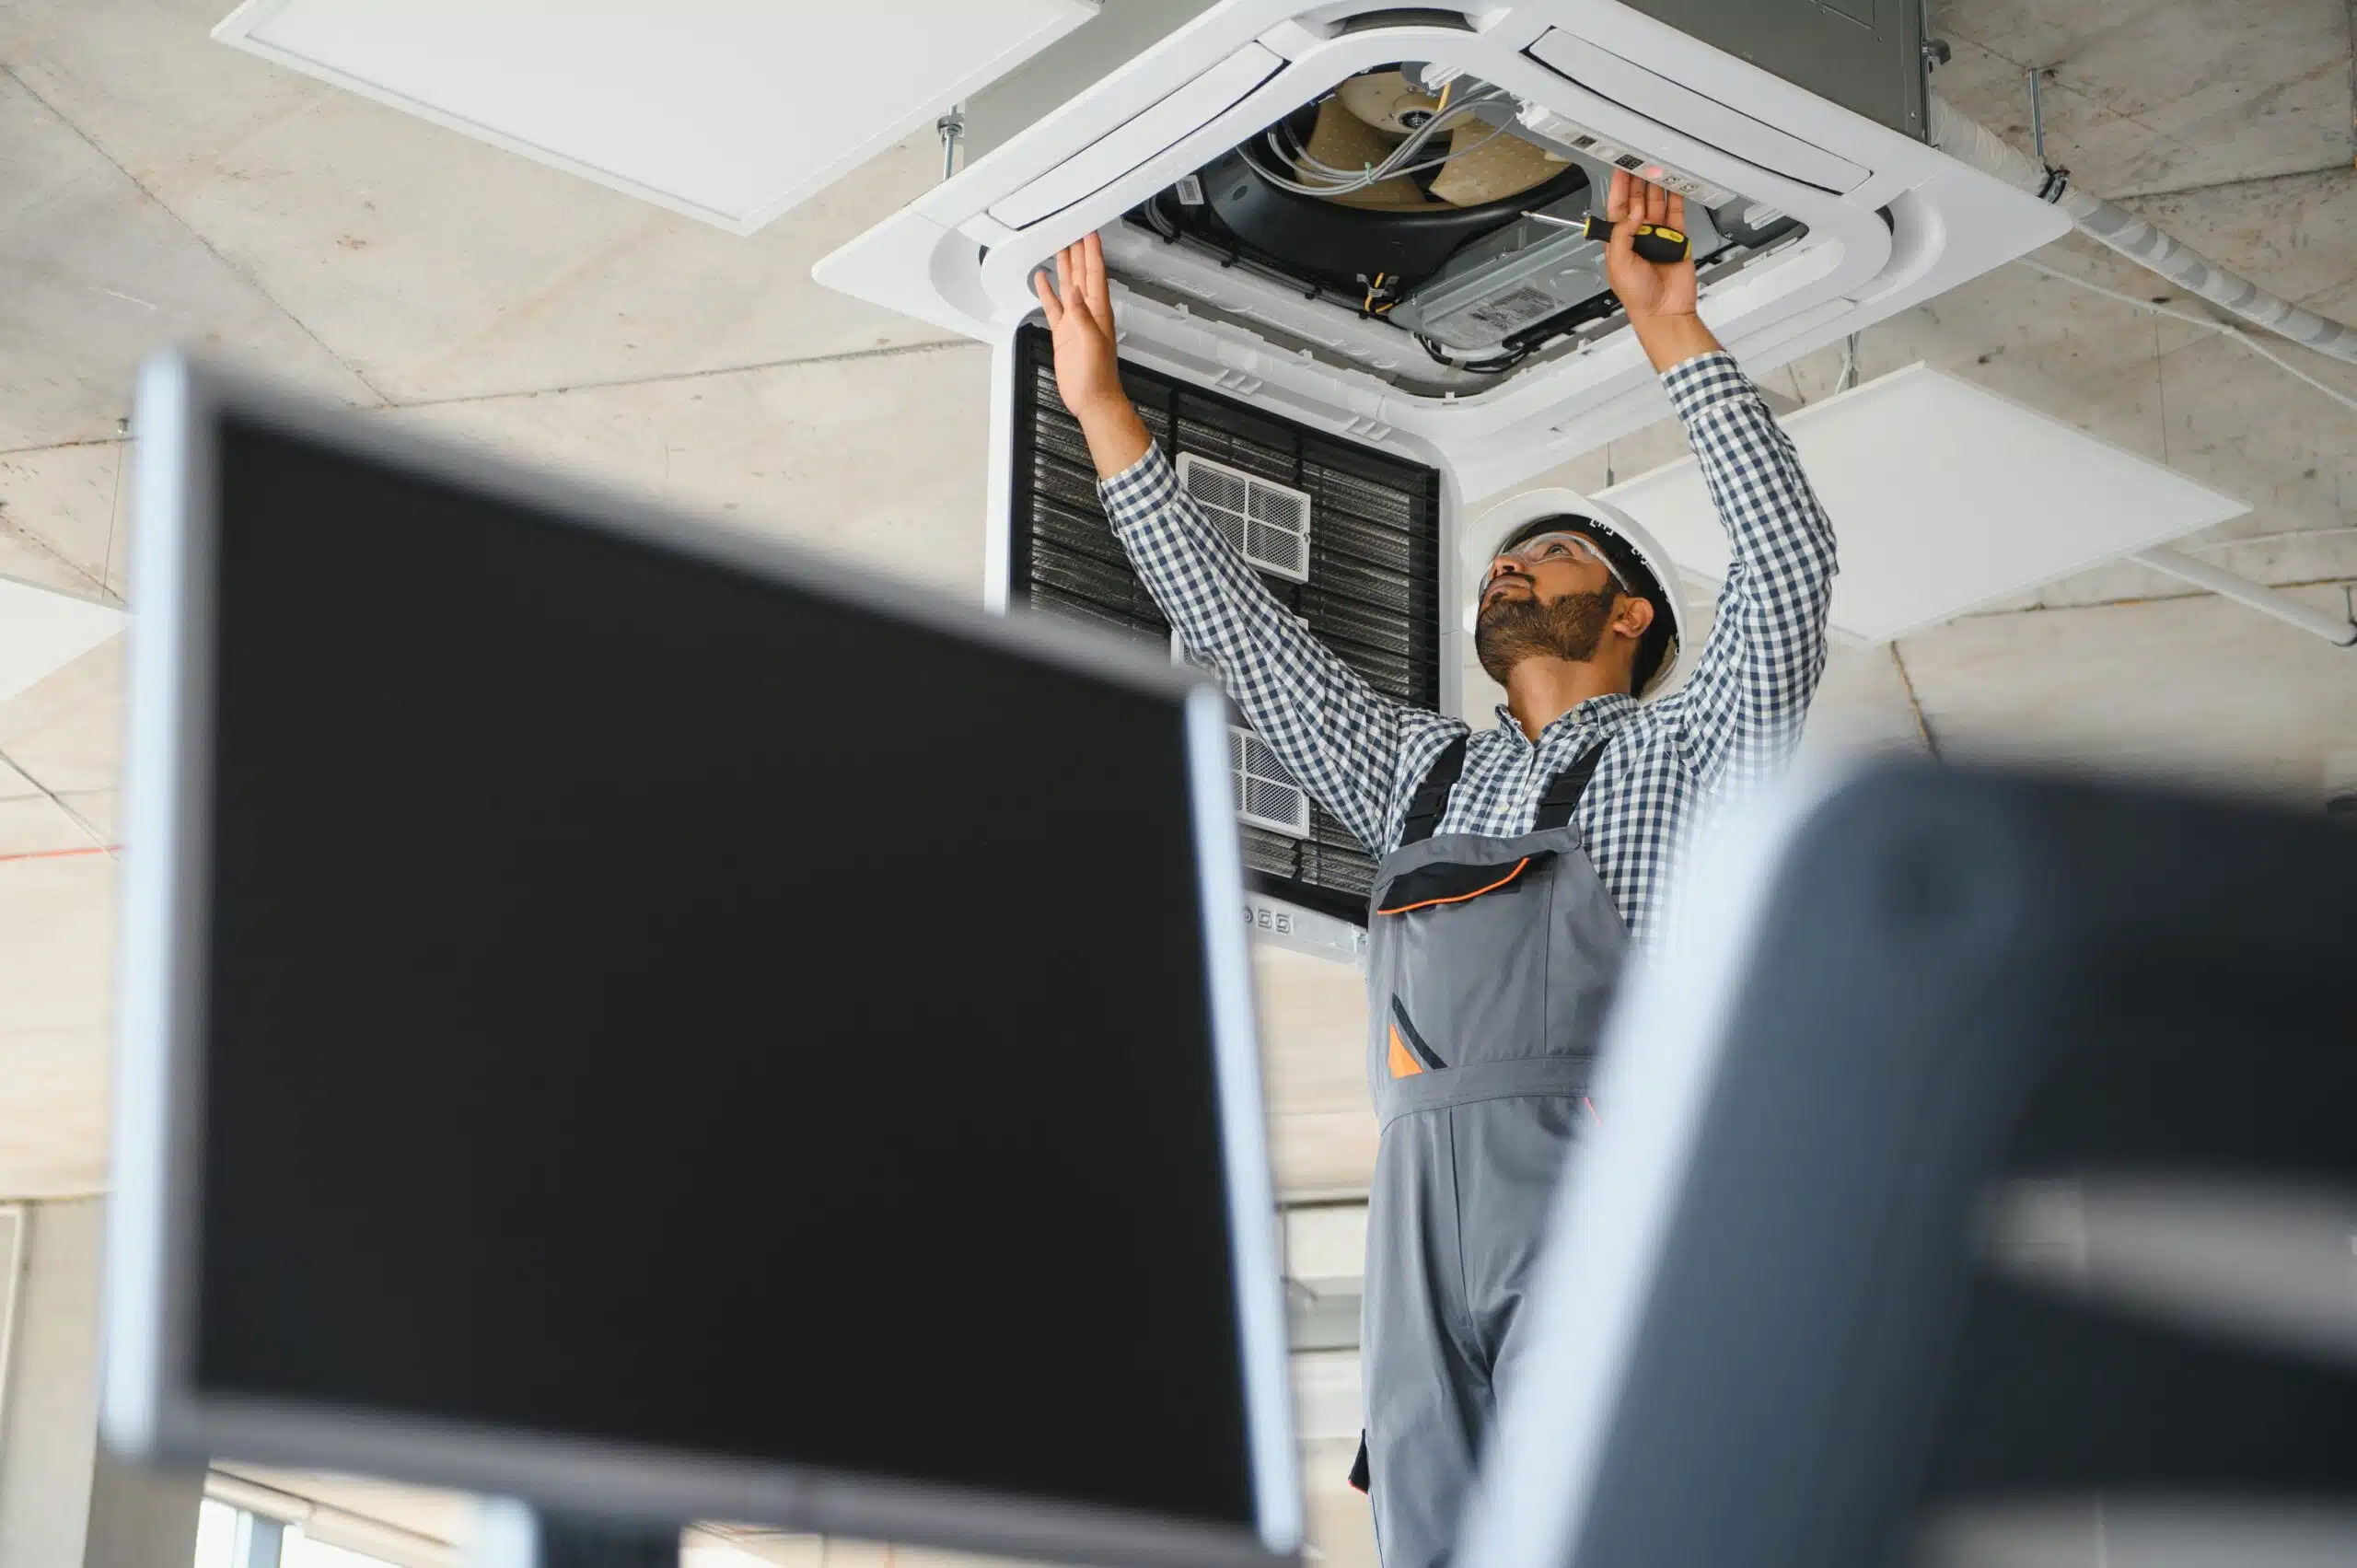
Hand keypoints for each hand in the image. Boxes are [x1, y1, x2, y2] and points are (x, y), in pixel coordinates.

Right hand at [1032, 234, 1150, 475]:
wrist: (1091, 399)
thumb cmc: (1097, 376)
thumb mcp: (1091, 342)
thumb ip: (1082, 315)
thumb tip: (1075, 291)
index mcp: (1097, 310)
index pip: (1095, 272)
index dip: (1092, 251)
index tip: (1089, 231)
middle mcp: (1087, 312)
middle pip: (1082, 273)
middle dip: (1078, 250)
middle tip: (1074, 229)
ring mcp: (1074, 321)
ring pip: (1068, 285)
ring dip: (1064, 265)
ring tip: (1059, 245)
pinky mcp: (1062, 332)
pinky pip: (1053, 306)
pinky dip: (1047, 291)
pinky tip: (1042, 279)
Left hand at [1603, 170, 1719, 372]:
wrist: (1665, 311)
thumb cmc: (1638, 296)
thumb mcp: (1619, 264)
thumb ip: (1622, 235)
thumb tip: (1633, 213)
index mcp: (1619, 241)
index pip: (1618, 208)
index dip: (1620, 188)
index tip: (1621, 170)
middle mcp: (1638, 236)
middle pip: (1638, 201)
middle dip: (1639, 182)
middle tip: (1641, 162)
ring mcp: (1658, 236)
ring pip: (1657, 203)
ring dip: (1656, 186)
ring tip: (1656, 168)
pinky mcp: (1677, 238)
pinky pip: (1676, 213)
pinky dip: (1675, 198)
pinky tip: (1673, 184)